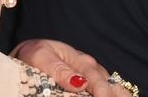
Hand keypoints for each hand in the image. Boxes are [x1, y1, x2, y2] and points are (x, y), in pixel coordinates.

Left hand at [13, 39, 132, 95]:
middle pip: (111, 85)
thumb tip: (81, 83)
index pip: (97, 79)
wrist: (29, 54)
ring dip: (118, 95)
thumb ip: (58, 68)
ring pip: (114, 88)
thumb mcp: (40, 56)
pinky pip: (107, 90)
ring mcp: (93, 75)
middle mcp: (91, 67)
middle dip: (116, 96)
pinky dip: (114, 94)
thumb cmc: (34, 54)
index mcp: (80, 60)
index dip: (103, 92)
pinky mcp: (91, 84)